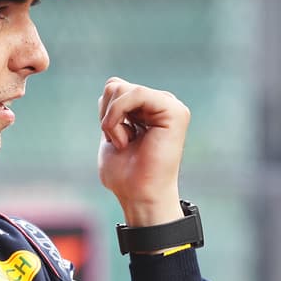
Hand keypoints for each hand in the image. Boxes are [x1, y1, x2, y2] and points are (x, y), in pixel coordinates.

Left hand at [97, 77, 189, 225]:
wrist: (140, 197)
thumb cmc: (127, 175)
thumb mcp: (113, 131)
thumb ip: (114, 108)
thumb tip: (113, 84)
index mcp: (149, 108)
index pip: (115, 88)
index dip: (105, 113)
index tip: (115, 140)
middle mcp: (162, 104)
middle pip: (115, 86)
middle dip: (107, 116)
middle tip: (121, 143)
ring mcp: (171, 106)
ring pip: (120, 88)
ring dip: (111, 120)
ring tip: (125, 144)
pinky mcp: (175, 111)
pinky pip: (135, 94)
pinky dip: (118, 116)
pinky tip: (126, 140)